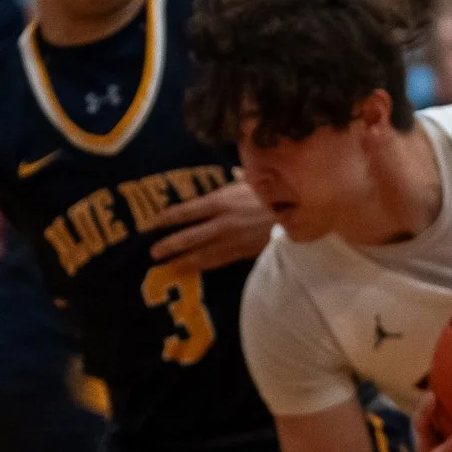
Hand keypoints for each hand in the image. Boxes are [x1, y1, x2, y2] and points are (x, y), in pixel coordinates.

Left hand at [148, 179, 274, 268]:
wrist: (299, 212)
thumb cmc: (274, 191)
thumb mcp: (248, 182)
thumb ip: (229, 189)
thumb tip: (219, 189)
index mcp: (221, 201)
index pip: (188, 211)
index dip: (169, 218)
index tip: (152, 223)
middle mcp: (223, 222)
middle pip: (190, 237)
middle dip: (170, 245)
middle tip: (153, 253)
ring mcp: (233, 240)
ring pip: (203, 254)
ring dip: (184, 261)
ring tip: (168, 268)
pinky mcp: (244, 252)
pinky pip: (219, 261)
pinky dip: (204, 266)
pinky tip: (194, 269)